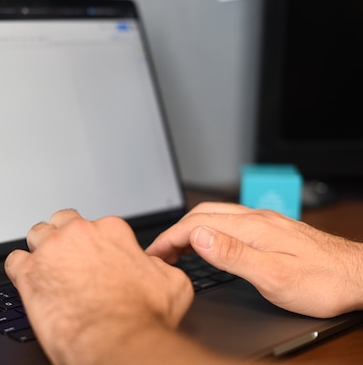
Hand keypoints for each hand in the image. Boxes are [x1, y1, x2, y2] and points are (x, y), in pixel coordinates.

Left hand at [4, 210, 194, 364]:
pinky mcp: (29, 272)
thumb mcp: (171, 283)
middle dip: (64, 237)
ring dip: (40, 249)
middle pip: (62, 222)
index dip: (94, 244)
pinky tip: (29, 282)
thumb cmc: (143, 318)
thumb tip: (152, 264)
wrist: (119, 342)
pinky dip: (19, 271)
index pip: (96, 224)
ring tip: (46, 268)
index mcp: (111, 230)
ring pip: (36, 234)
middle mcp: (79, 233)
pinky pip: (14, 260)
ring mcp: (52, 250)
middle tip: (69, 258)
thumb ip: (157, 265)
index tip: (94, 258)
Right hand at [146, 202, 362, 317]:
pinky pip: (229, 222)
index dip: (169, 238)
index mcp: (251, 227)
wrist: (360, 276)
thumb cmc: (322, 281)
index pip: (196, 224)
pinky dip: (208, 230)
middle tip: (159, 253)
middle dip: (175, 231)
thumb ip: (233, 255)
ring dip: (190, 229)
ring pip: (215, 216)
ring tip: (176, 249)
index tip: (153, 254)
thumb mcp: (273, 276)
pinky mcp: (271, 229)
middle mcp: (255, 218)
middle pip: (202, 214)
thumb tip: (197, 237)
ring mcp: (264, 221)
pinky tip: (209, 244)